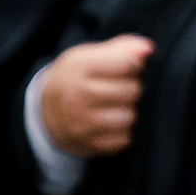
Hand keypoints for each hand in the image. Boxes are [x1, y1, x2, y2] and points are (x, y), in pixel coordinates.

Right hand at [41, 35, 154, 157]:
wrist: (47, 112)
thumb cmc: (78, 78)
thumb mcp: (92, 55)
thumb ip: (123, 49)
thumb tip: (147, 51)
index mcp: (79, 67)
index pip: (127, 63)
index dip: (137, 64)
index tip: (132, 67)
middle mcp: (77, 96)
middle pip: (132, 91)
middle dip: (136, 87)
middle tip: (127, 87)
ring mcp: (81, 124)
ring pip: (130, 117)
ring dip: (131, 111)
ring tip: (121, 105)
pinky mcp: (88, 145)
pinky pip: (124, 140)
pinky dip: (125, 132)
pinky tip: (114, 123)